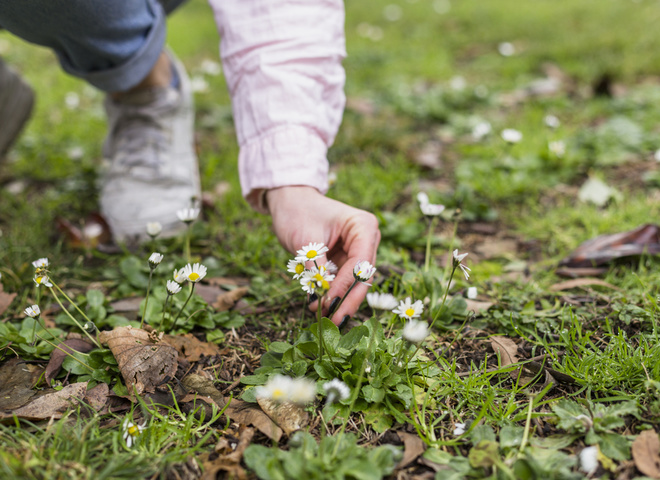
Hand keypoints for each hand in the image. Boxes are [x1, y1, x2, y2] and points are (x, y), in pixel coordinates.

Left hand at [267, 186, 380, 324]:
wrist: (289, 201)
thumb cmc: (297, 212)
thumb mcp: (306, 242)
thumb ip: (317, 270)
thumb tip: (321, 298)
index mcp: (364, 227)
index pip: (360, 263)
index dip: (346, 285)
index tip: (329, 302)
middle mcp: (368, 239)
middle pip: (362, 277)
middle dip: (347, 300)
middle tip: (333, 321)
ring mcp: (359, 250)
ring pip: (355, 284)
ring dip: (339, 301)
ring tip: (323, 317)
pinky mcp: (347, 259)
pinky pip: (343, 281)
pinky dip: (333, 294)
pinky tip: (320, 307)